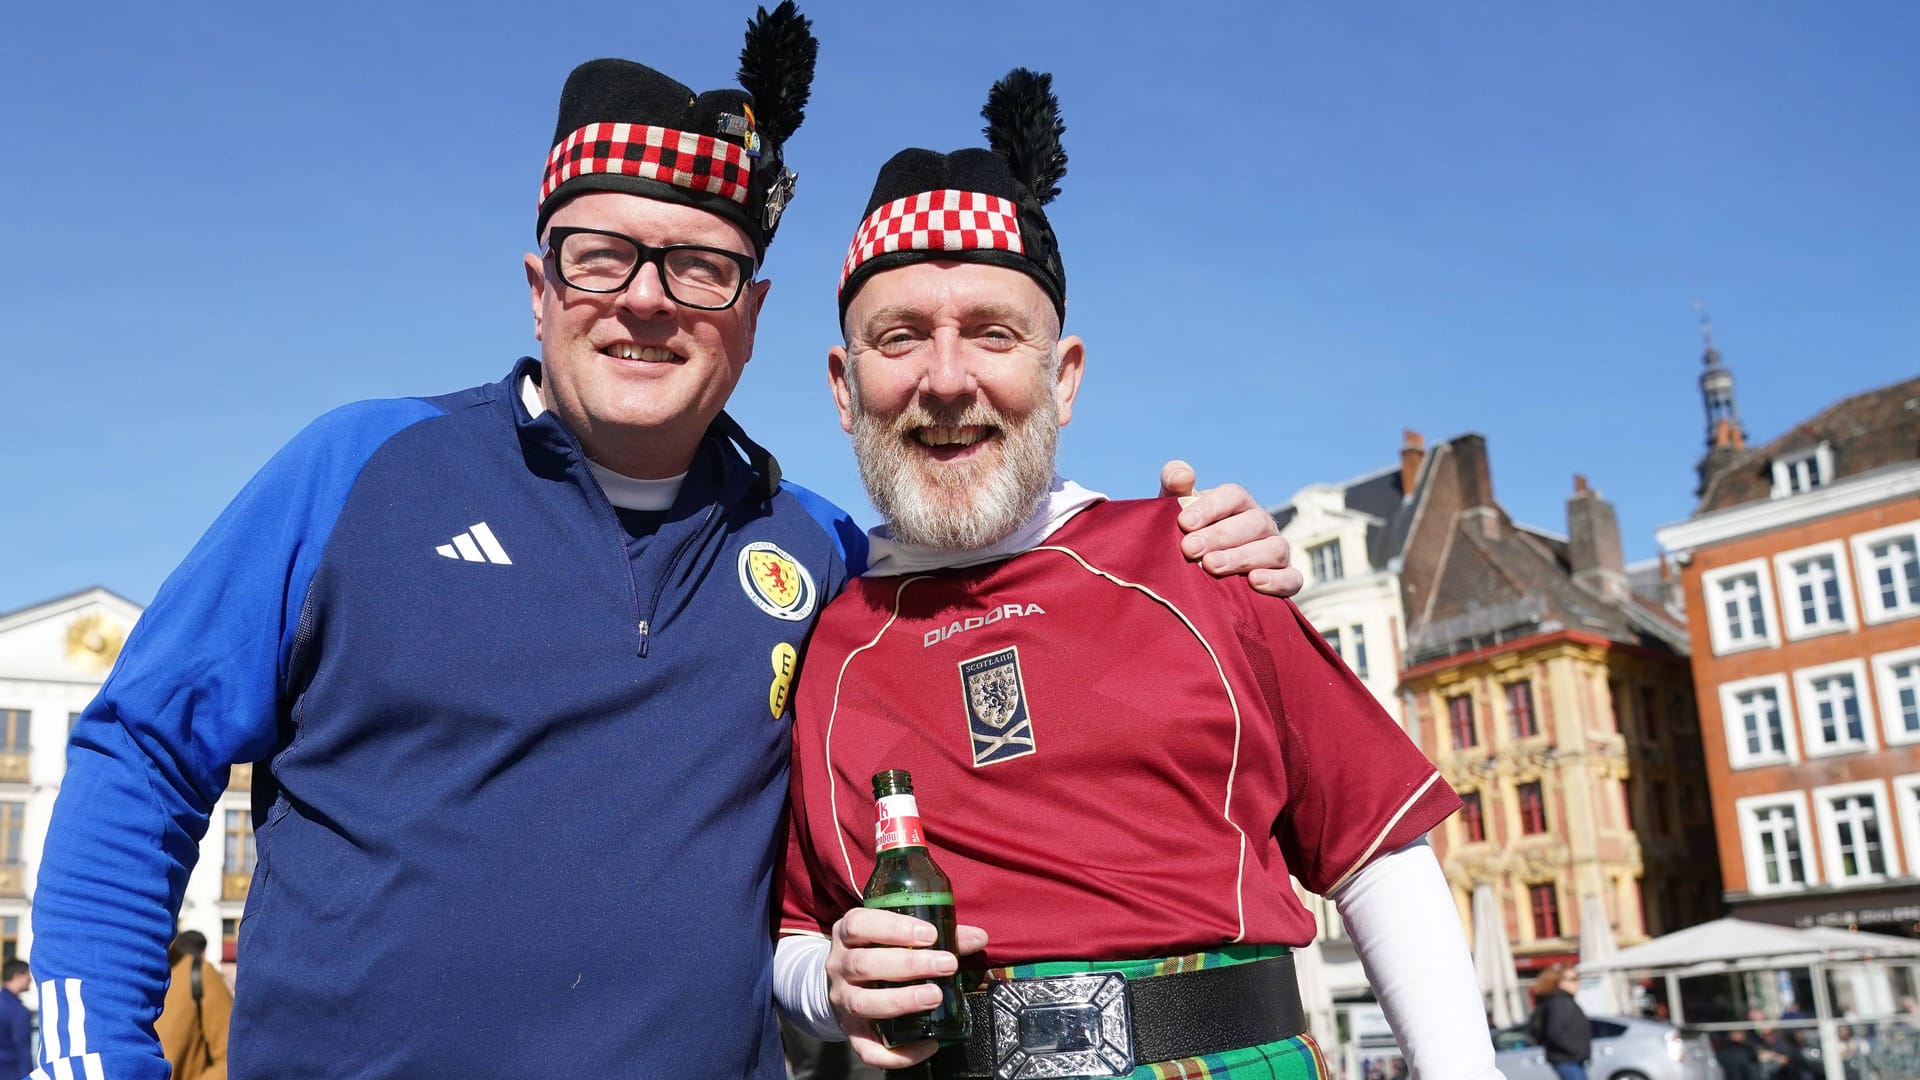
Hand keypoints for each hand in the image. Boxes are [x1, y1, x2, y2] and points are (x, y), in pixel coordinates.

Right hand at [826, 907, 987, 1067]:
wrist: (846, 982)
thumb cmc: (878, 951)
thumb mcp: (898, 935)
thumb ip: (938, 935)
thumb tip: (978, 938)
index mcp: (848, 935)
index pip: (860, 925)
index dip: (894, 929)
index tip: (930, 935)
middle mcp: (839, 966)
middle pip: (865, 964)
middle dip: (908, 964)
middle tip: (946, 964)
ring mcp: (841, 1000)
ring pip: (863, 1003)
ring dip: (902, 1000)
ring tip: (936, 997)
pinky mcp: (851, 1031)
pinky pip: (868, 1049)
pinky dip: (897, 1053)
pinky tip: (927, 1044)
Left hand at [1159, 460, 1301, 596]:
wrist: (1196, 577)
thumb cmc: (1187, 537)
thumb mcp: (1175, 512)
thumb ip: (1173, 488)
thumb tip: (1182, 476)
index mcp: (1238, 504)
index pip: (1234, 495)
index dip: (1211, 507)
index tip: (1184, 523)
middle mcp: (1262, 525)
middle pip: (1255, 521)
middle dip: (1221, 536)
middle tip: (1189, 549)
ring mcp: (1276, 552)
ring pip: (1274, 549)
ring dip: (1243, 558)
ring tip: (1211, 566)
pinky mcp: (1286, 580)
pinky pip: (1293, 579)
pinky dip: (1277, 580)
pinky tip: (1253, 581)